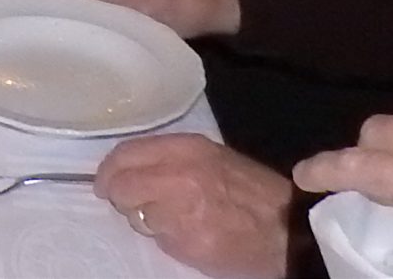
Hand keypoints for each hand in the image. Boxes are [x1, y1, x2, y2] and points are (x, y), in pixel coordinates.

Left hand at [98, 135, 294, 278]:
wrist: (288, 230)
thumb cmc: (252, 191)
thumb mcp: (213, 158)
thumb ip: (171, 159)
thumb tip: (129, 168)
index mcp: (186, 149)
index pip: (127, 153)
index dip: (109, 169)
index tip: (104, 182)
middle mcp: (179, 175)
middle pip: (122, 186)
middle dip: (120, 197)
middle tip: (128, 205)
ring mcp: (181, 211)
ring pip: (137, 217)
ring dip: (147, 220)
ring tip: (174, 219)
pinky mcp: (187, 243)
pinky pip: (160, 240)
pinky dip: (167, 239)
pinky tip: (189, 235)